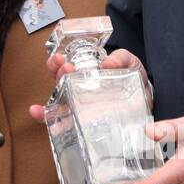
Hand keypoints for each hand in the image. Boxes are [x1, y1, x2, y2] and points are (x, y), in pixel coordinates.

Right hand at [30, 48, 153, 122]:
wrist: (146, 105)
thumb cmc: (134, 83)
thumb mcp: (130, 64)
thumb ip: (122, 58)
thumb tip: (108, 62)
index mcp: (87, 75)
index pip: (65, 67)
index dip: (57, 62)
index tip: (59, 58)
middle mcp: (79, 91)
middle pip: (59, 81)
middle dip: (57, 72)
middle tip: (64, 67)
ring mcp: (80, 108)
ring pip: (58, 100)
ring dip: (51, 93)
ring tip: (57, 86)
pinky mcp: (84, 124)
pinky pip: (62, 123)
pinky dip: (46, 118)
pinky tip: (37, 112)